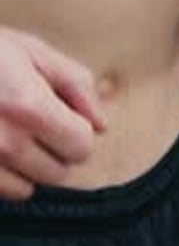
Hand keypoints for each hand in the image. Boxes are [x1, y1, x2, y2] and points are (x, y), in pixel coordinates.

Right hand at [0, 28, 105, 200]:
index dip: (79, 130)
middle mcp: (5, 141)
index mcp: (29, 106)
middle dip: (57, 148)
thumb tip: (102, 125)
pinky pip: (4, 193)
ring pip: (31, 187)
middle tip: (37, 122)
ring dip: (31, 166)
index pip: (82, 146)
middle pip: (60, 171)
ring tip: (13, 133)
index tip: (66, 116)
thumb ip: (76, 85)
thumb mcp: (34, 53)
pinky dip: (6, 175)